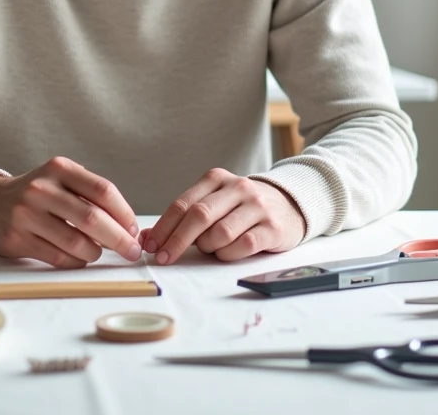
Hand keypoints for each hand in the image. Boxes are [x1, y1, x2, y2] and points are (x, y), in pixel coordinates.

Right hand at [0, 158, 140, 268]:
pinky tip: (80, 258)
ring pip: (76, 242)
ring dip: (95, 252)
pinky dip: (76, 261)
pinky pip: (58, 257)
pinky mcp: (17, 239)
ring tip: (99, 252)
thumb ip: (89, 194)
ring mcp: (26, 215)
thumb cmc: (35, 193)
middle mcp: (42, 189)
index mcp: (59, 169)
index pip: (103, 191)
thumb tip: (127, 225)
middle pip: (92, 218)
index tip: (134, 229)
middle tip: (132, 251)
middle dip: (119, 239)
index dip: (124, 213)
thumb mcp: (59, 179)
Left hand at [140, 169, 306, 263]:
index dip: (164, 227)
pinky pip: (243, 245)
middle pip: (199, 216)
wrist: (290, 204)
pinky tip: (227, 253)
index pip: (184, 204)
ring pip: (220, 233)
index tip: (150, 245)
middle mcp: (238, 188)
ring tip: (211, 248)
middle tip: (164, 258)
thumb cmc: (242, 208)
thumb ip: (185, 217)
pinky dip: (229, 254)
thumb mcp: (214, 203)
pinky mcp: (273, 227)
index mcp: (217, 179)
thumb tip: (148, 238)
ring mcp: (257, 206)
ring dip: (208, 248)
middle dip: (177, 241)